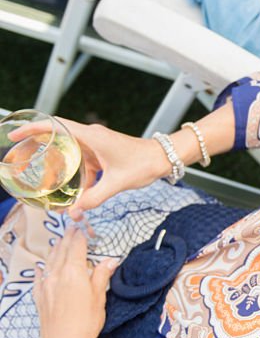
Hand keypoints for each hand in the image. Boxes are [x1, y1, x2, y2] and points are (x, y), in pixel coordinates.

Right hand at [9, 118, 170, 216]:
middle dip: (40, 147)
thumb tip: (75, 211)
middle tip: (22, 157)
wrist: (164, 158)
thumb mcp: (117, 183)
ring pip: (70, 151)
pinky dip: (76, 173)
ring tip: (43, 178)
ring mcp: (97, 144)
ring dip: (59, 164)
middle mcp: (92, 137)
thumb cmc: (144, 163)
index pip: (56, 126)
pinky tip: (74, 191)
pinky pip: (83, 161)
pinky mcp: (103, 153)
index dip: (34, 129)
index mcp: (92, 137)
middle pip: (58, 137)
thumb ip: (94, 197)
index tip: (17, 135)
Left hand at [34, 228, 118, 337]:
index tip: (83, 227)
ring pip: (50, 261)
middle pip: (62, 250)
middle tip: (73, 229)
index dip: (81, 235)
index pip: (77, 246)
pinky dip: (41, 268)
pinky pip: (38, 277)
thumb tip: (110, 260)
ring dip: (56, 250)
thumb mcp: (99, 298)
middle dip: (68, 238)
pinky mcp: (39, 297)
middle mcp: (57, 274)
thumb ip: (102, 276)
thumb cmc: (85, 323)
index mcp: (74, 272)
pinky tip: (41, 266)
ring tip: (60, 243)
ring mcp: (46, 285)